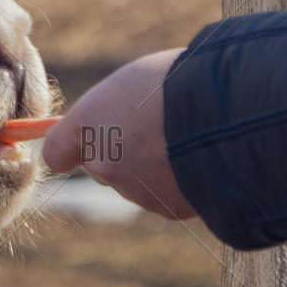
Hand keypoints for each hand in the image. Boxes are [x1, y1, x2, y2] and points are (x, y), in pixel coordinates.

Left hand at [41, 48, 198, 220]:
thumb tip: (123, 117)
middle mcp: (102, 161)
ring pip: (138, 182)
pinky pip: (169, 196)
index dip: (72, 148)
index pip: (57, 150)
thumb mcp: (141, 79)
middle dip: (124, 154)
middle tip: (157, 130)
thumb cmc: (185, 80)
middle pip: (103, 166)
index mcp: (88, 121)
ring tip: (188, 139)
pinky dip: (181, 183)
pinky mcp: (166, 208)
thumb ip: (119, 107)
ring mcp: (134, 189)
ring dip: (156, 167)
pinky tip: (202, 160)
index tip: (80, 146)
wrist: (230, 113)